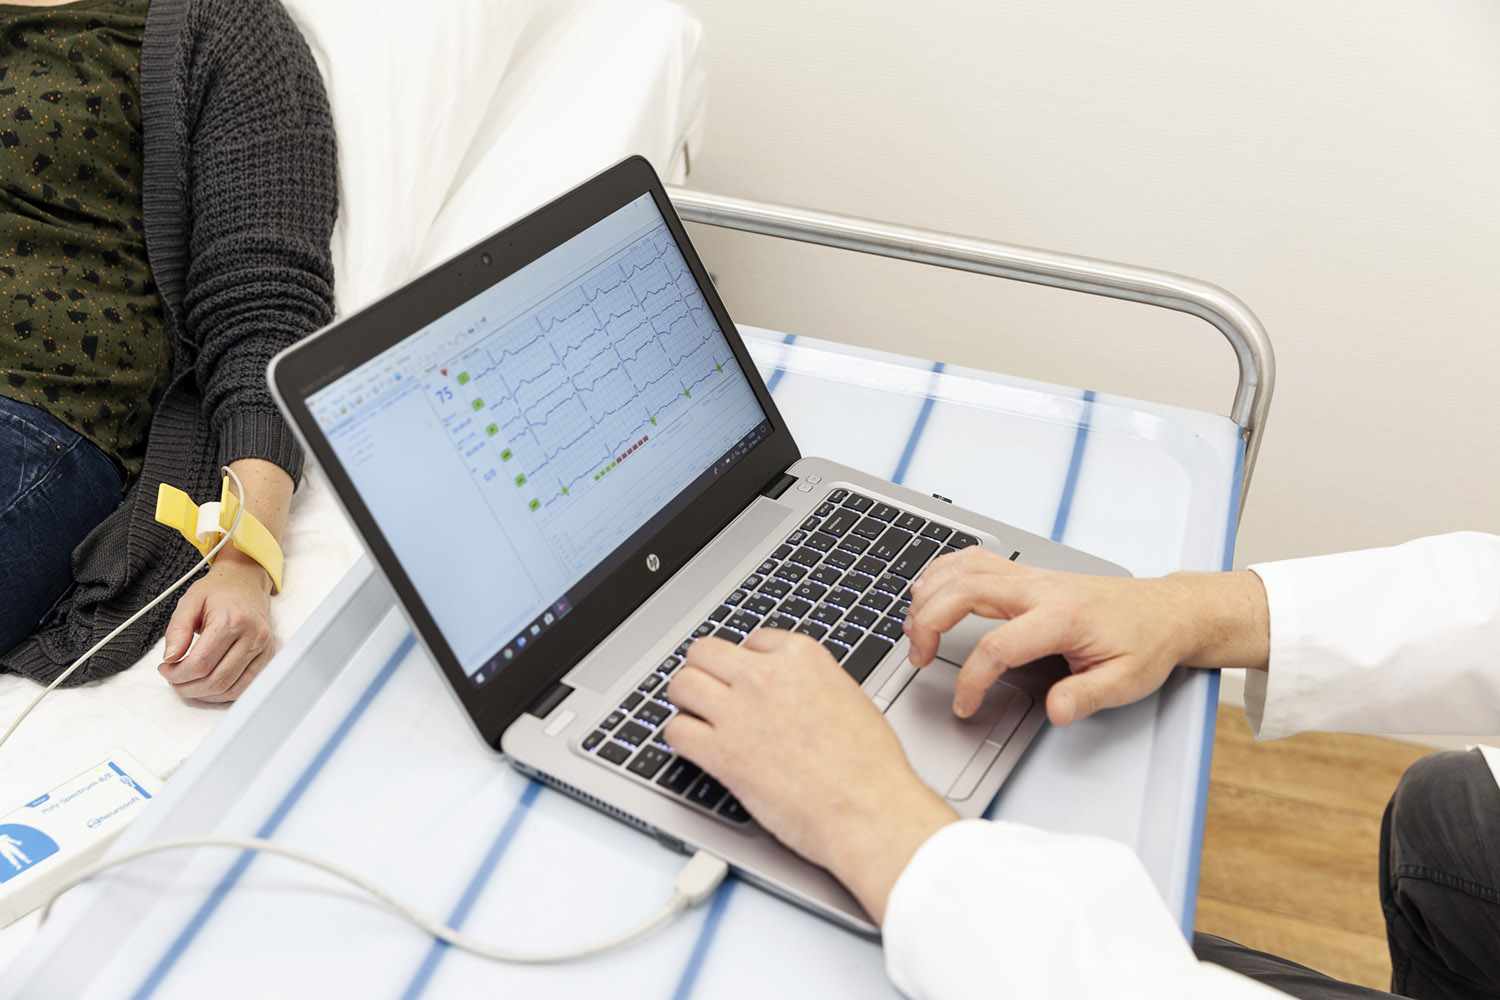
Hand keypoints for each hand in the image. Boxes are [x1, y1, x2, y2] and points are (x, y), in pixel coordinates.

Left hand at [158, 555, 276, 702]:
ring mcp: (264, 648)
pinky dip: (224, 693)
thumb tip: (170, 658)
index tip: (165, 668)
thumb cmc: (218, 591)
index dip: (176, 674)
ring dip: (204, 694)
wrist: (246, 582)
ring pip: (231, 689)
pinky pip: (246, 687)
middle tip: (174, 679)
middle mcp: (253, 636)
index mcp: (232, 620)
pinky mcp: (268, 656)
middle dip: (187, 687)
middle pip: (216, 680)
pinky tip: (209, 684)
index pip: (201, 663)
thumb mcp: (189, 602)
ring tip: (189, 682)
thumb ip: (177, 631)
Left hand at [664, 629, 957, 923]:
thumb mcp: (849, 698)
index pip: (751, 640)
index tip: (744, 678)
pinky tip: (694, 747)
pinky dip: (680, 739)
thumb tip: (794, 688)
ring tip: (695, 716)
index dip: (745, 662)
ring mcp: (739, 712)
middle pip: (704, 652)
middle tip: (709, 690)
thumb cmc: (870, 766)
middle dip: (705, 671)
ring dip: (686, 701)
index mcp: (801, 656)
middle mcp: (764, 676)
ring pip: (682, 684)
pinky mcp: (721, 753)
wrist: (868, 811)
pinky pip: (675, 731)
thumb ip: (811, 683)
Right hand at [904, 547, 1269, 724]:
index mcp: (1061, 618)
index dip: (971, 681)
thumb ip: (1087, 697)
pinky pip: (973, 560)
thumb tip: (1055, 711)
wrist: (1165, 612)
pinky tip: (929, 592)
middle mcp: (1039, 589)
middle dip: (929, 624)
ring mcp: (1030, 576)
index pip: (997, 647)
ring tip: (913, 629)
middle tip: (917, 658)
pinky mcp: (1026, 574)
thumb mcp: (1127, 682)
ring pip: (962, 569)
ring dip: (929, 595)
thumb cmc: (1145, 643)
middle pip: (963, 592)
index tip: (964, 706)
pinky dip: (942, 572)